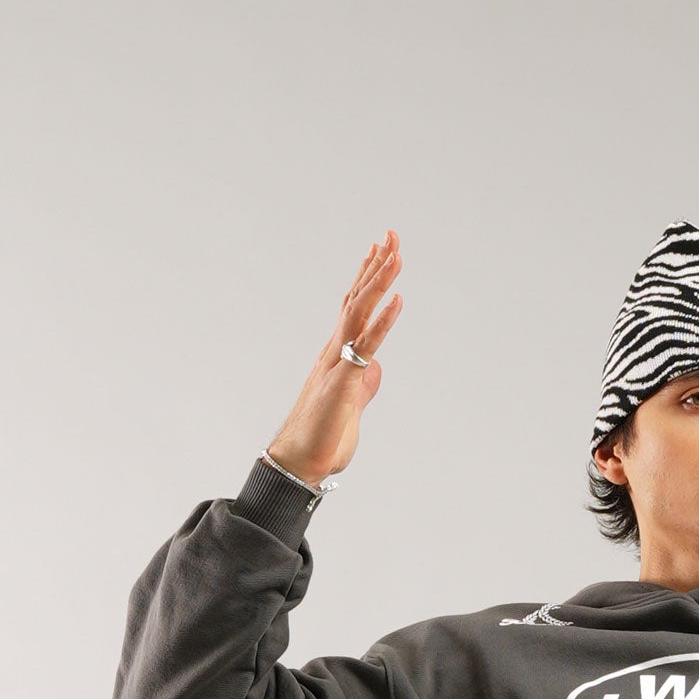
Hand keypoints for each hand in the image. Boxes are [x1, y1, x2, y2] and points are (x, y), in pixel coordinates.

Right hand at [265, 231, 404, 486]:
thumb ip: (363, 385)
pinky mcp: (344, 382)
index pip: (353, 307)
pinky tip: (398, 300)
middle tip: (392, 235)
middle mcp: (334, 351)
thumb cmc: (322, 439)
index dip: (367, 277)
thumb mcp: (351, 407)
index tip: (380, 250)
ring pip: (359, 312)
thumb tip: (376, 370)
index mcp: (337, 356)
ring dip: (379, 281)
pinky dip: (384, 321)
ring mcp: (337, 364)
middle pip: (356, 298)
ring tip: (396, 253)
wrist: (300, 464)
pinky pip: (367, 346)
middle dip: (376, 266)